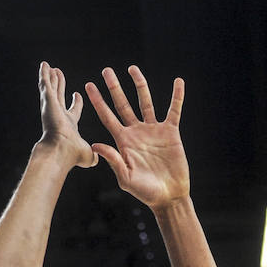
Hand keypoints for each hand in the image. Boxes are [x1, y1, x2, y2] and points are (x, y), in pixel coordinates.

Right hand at [38, 62, 96, 169]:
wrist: (60, 151)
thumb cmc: (73, 156)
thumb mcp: (88, 155)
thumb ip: (94, 156)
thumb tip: (97, 161)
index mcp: (69, 125)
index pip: (73, 110)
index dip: (76, 102)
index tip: (77, 94)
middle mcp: (58, 115)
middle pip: (59, 96)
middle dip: (59, 86)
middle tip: (58, 75)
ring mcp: (52, 107)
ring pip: (50, 88)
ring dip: (50, 78)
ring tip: (48, 67)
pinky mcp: (48, 101)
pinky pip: (46, 84)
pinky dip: (44, 74)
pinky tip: (44, 64)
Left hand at [85, 65, 188, 209]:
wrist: (168, 197)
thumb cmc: (145, 192)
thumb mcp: (125, 177)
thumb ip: (113, 159)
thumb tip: (95, 144)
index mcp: (123, 142)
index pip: (108, 117)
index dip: (98, 102)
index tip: (88, 85)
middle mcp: (136, 132)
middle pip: (123, 104)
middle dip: (114, 87)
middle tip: (106, 71)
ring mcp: (153, 131)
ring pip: (145, 102)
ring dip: (139, 85)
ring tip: (132, 69)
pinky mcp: (171, 133)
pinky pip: (174, 110)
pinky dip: (177, 97)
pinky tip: (178, 82)